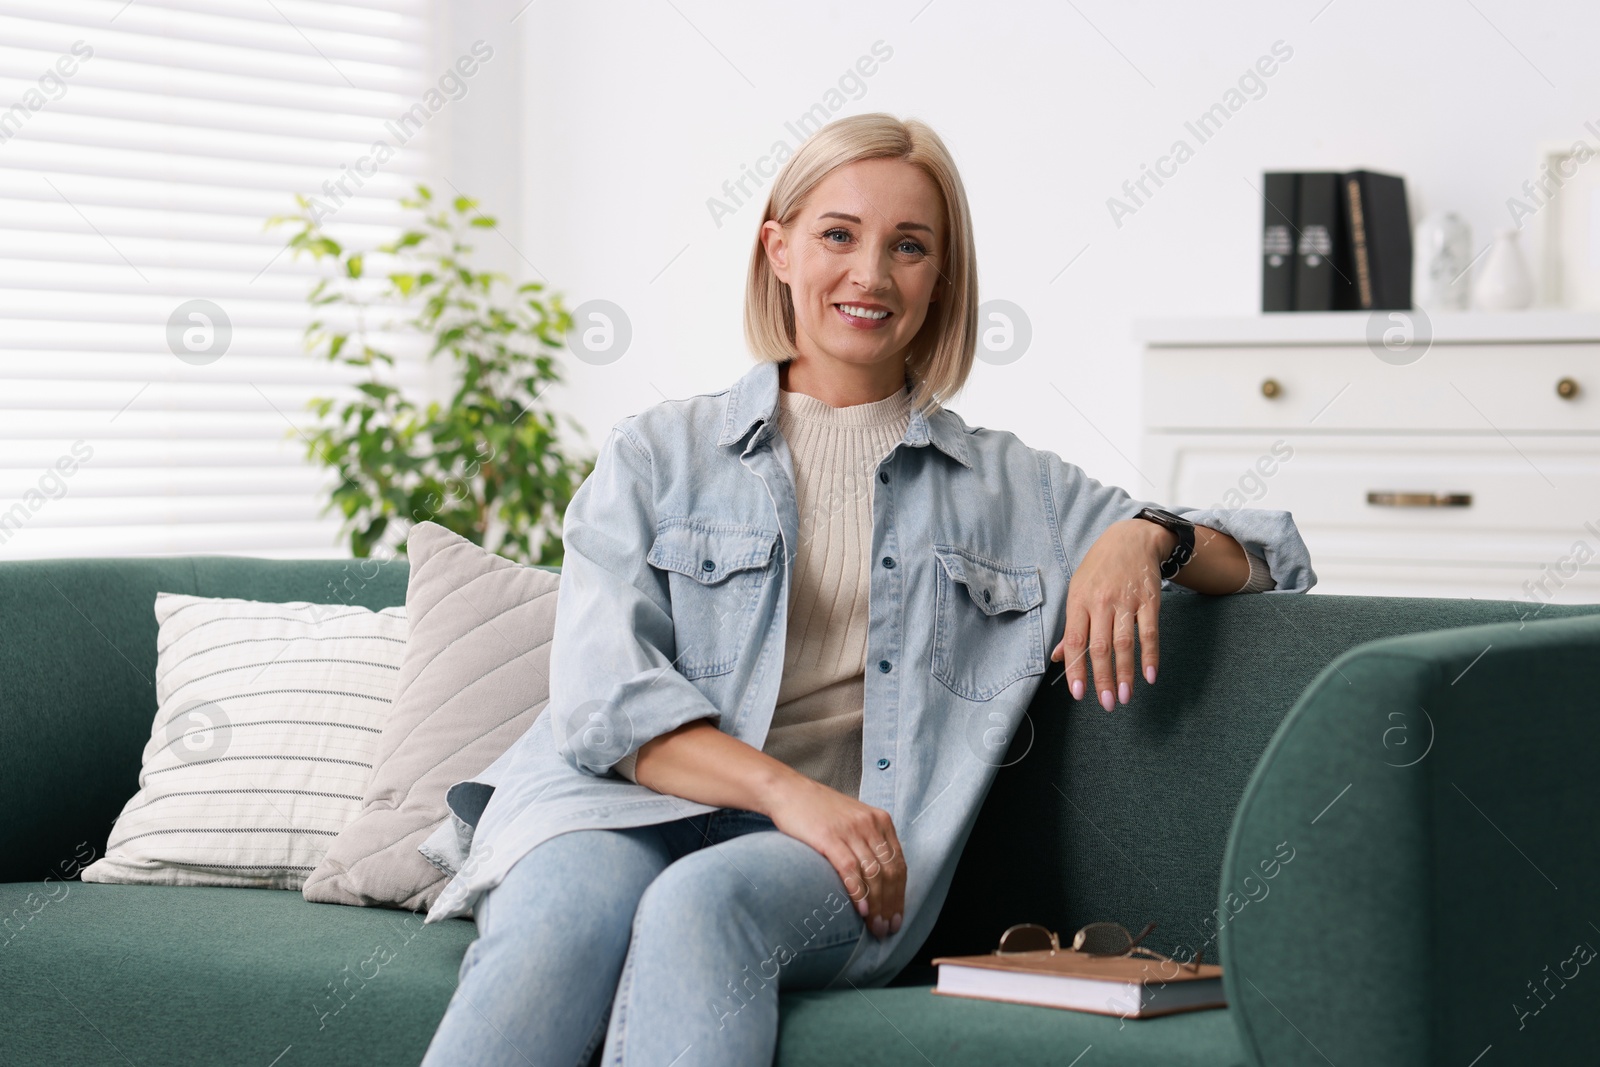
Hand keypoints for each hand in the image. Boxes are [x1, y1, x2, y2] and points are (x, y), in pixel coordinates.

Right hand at [765, 774, 905, 939]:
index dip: (900, 895)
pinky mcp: (830, 836)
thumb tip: (878, 881)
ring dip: (877, 905)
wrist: (788, 791)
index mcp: (881, 821)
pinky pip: (850, 869)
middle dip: (890, 905)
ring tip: (875, 927)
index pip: (899, 865)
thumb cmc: (818, 811)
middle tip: (886, 929)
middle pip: (889, 873)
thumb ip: (868, 842)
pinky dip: (858, 892)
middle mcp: (870, 824)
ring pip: (873, 874)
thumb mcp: (852, 820)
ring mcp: (850, 830)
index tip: (896, 918)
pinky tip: (861, 910)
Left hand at [1050, 518, 1171, 710]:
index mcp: (1079, 601)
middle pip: (1100, 647)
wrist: (1131, 538)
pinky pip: (1150, 632)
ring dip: (1126, 674)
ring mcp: (1127, 601)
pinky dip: (1150, 656)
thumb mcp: (1077, 591)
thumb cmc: (1099, 569)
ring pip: (1125, 643)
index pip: (1075, 641)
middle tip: (1106, 704)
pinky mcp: (1150, 600)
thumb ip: (1071, 627)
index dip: (1076, 669)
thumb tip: (1058, 658)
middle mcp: (1102, 602)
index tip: (1078, 694)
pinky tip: (1149, 676)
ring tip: (1125, 697)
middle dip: (1103, 679)